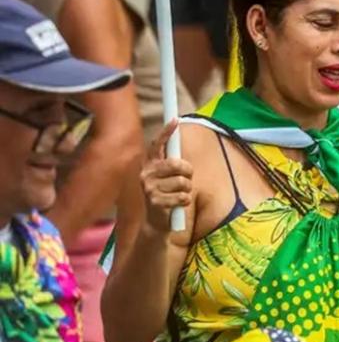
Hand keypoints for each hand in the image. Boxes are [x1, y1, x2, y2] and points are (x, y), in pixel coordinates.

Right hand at [138, 120, 192, 242]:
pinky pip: (183, 197)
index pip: (157, 144)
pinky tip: (178, 204)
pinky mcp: (155, 202)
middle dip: (188, 172)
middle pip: (177, 164)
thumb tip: (180, 143)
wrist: (156, 221)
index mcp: (150, 164)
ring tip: (180, 194)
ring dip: (188, 189)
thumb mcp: (168, 176)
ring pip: (183, 182)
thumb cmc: (167, 193)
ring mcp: (149, 188)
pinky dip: (185, 200)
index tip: (176, 120)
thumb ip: (173, 162)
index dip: (167, 132)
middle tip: (187, 178)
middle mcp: (146, 174)